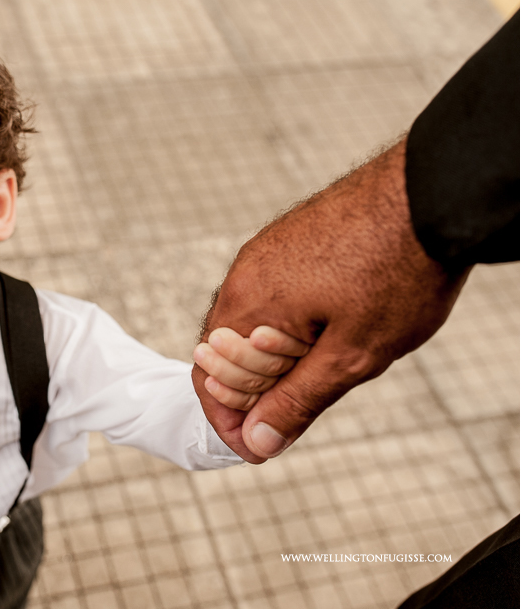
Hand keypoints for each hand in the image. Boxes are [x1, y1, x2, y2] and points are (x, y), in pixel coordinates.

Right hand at [193, 138, 469, 462]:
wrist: (433, 195)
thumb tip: (257, 439)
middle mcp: (246, 274)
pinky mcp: (288, 239)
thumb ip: (298, 400)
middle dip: (252, 392)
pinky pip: (270, 294)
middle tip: (297, 415)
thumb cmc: (398, 269)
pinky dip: (284, 325)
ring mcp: (266, 252)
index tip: (258, 448)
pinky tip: (327, 330)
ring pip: (250, 323)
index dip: (229, 423)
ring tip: (321, 371)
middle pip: (224, 352)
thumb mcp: (352, 354)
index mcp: (248, 304)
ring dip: (271, 358)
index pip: (209, 378)